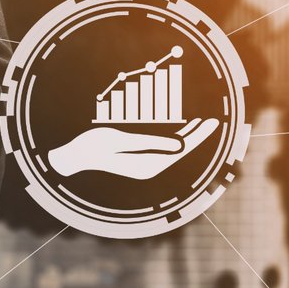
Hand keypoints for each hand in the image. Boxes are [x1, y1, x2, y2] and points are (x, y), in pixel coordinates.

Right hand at [46, 118, 220, 179]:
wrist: (74, 155)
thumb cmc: (92, 145)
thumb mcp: (121, 139)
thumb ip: (150, 142)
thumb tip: (179, 146)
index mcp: (146, 164)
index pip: (179, 150)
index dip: (197, 136)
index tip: (211, 123)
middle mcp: (148, 166)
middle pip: (179, 150)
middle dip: (197, 135)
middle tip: (214, 121)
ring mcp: (143, 163)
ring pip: (173, 149)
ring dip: (187, 136)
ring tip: (203, 123)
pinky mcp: (138, 157)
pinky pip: (163, 147)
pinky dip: (174, 137)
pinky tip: (182, 129)